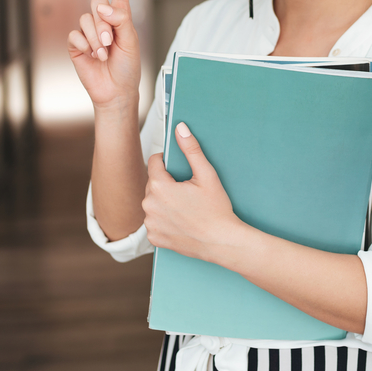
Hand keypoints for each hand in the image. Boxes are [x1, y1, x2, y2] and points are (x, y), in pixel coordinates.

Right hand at [67, 0, 141, 111]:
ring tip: (103, 54)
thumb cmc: (128, 66)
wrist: (115, 91)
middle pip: (97, 1)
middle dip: (104, 23)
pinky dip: (84, 46)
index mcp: (121, 14)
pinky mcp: (76, 43)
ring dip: (96, 38)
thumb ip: (120, 20)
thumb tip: (102, 7)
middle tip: (111, 43)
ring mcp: (88, 30)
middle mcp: (103, 18)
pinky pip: (75, 35)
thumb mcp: (131, 41)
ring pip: (86, 19)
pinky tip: (90, 56)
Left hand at [142, 122, 241, 260]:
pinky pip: (154, 221)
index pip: (154, 162)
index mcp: (159, 187)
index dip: (167, 163)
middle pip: (153, 184)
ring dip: (164, 202)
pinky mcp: (154, 237)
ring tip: (185, 208)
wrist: (222, 242)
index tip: (180, 171)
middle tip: (188, 192)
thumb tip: (180, 128)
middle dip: (167, 184)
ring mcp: (150, 223)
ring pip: (153, 203)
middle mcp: (149, 205)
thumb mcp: (207, 175)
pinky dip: (164, 219)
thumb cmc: (217, 210)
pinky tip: (180, 221)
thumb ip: (191, 149)